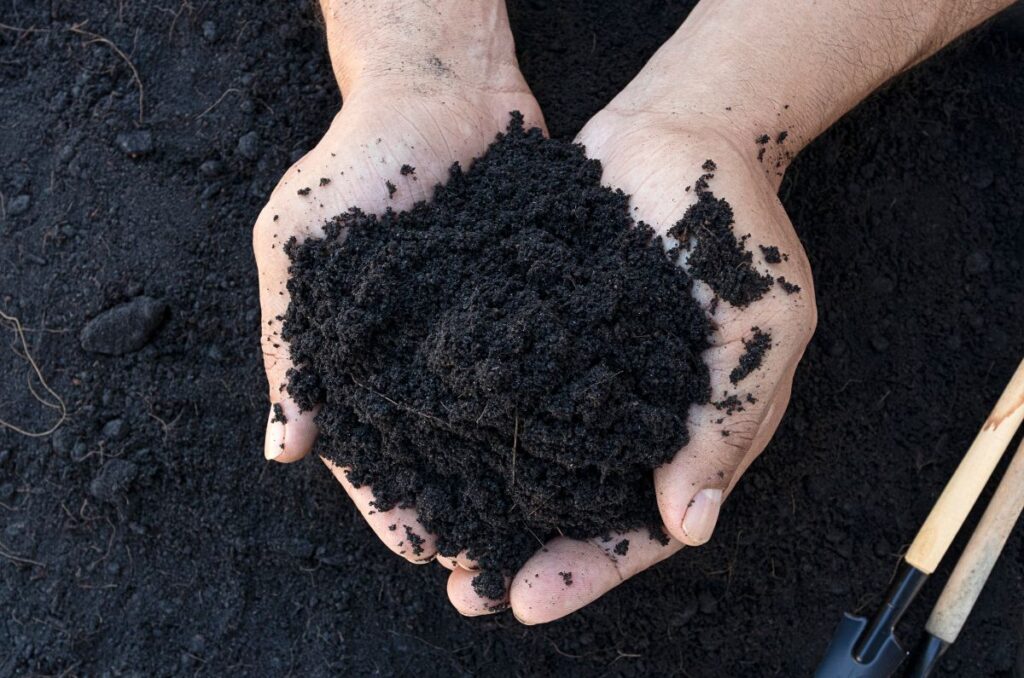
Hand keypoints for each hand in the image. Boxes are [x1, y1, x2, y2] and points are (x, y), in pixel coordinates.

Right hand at [253, 63, 544, 569]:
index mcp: (362, 355)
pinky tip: (582, 446)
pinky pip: (547, 365)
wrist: (438, 88)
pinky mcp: (536, 302)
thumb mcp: (298, 244)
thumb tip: (283, 448)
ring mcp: (485, 333)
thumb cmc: (355, 161)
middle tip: (485, 559)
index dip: (389, 499)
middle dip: (458, 505)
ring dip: (512, 475)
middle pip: (441, 453)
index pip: (371, 448)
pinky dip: (558, 407)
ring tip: (540, 524)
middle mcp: (426, 356)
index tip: (417, 544)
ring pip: (497, 424)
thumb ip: (292, 342)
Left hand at [445, 108, 816, 622]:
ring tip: (432, 541)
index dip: (593, 566)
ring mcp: (582, 377)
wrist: (685, 129)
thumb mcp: (762, 323)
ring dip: (487, 504)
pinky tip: (423, 449)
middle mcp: (633, 419)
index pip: (648, 525)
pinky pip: (505, 391)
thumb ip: (726, 422)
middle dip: (526, 552)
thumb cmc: (739, 226)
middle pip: (579, 507)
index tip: (532, 597)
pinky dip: (471, 426)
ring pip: (533, 462)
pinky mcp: (539, 334)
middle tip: (467, 592)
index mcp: (697, 432)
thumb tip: (689, 529)